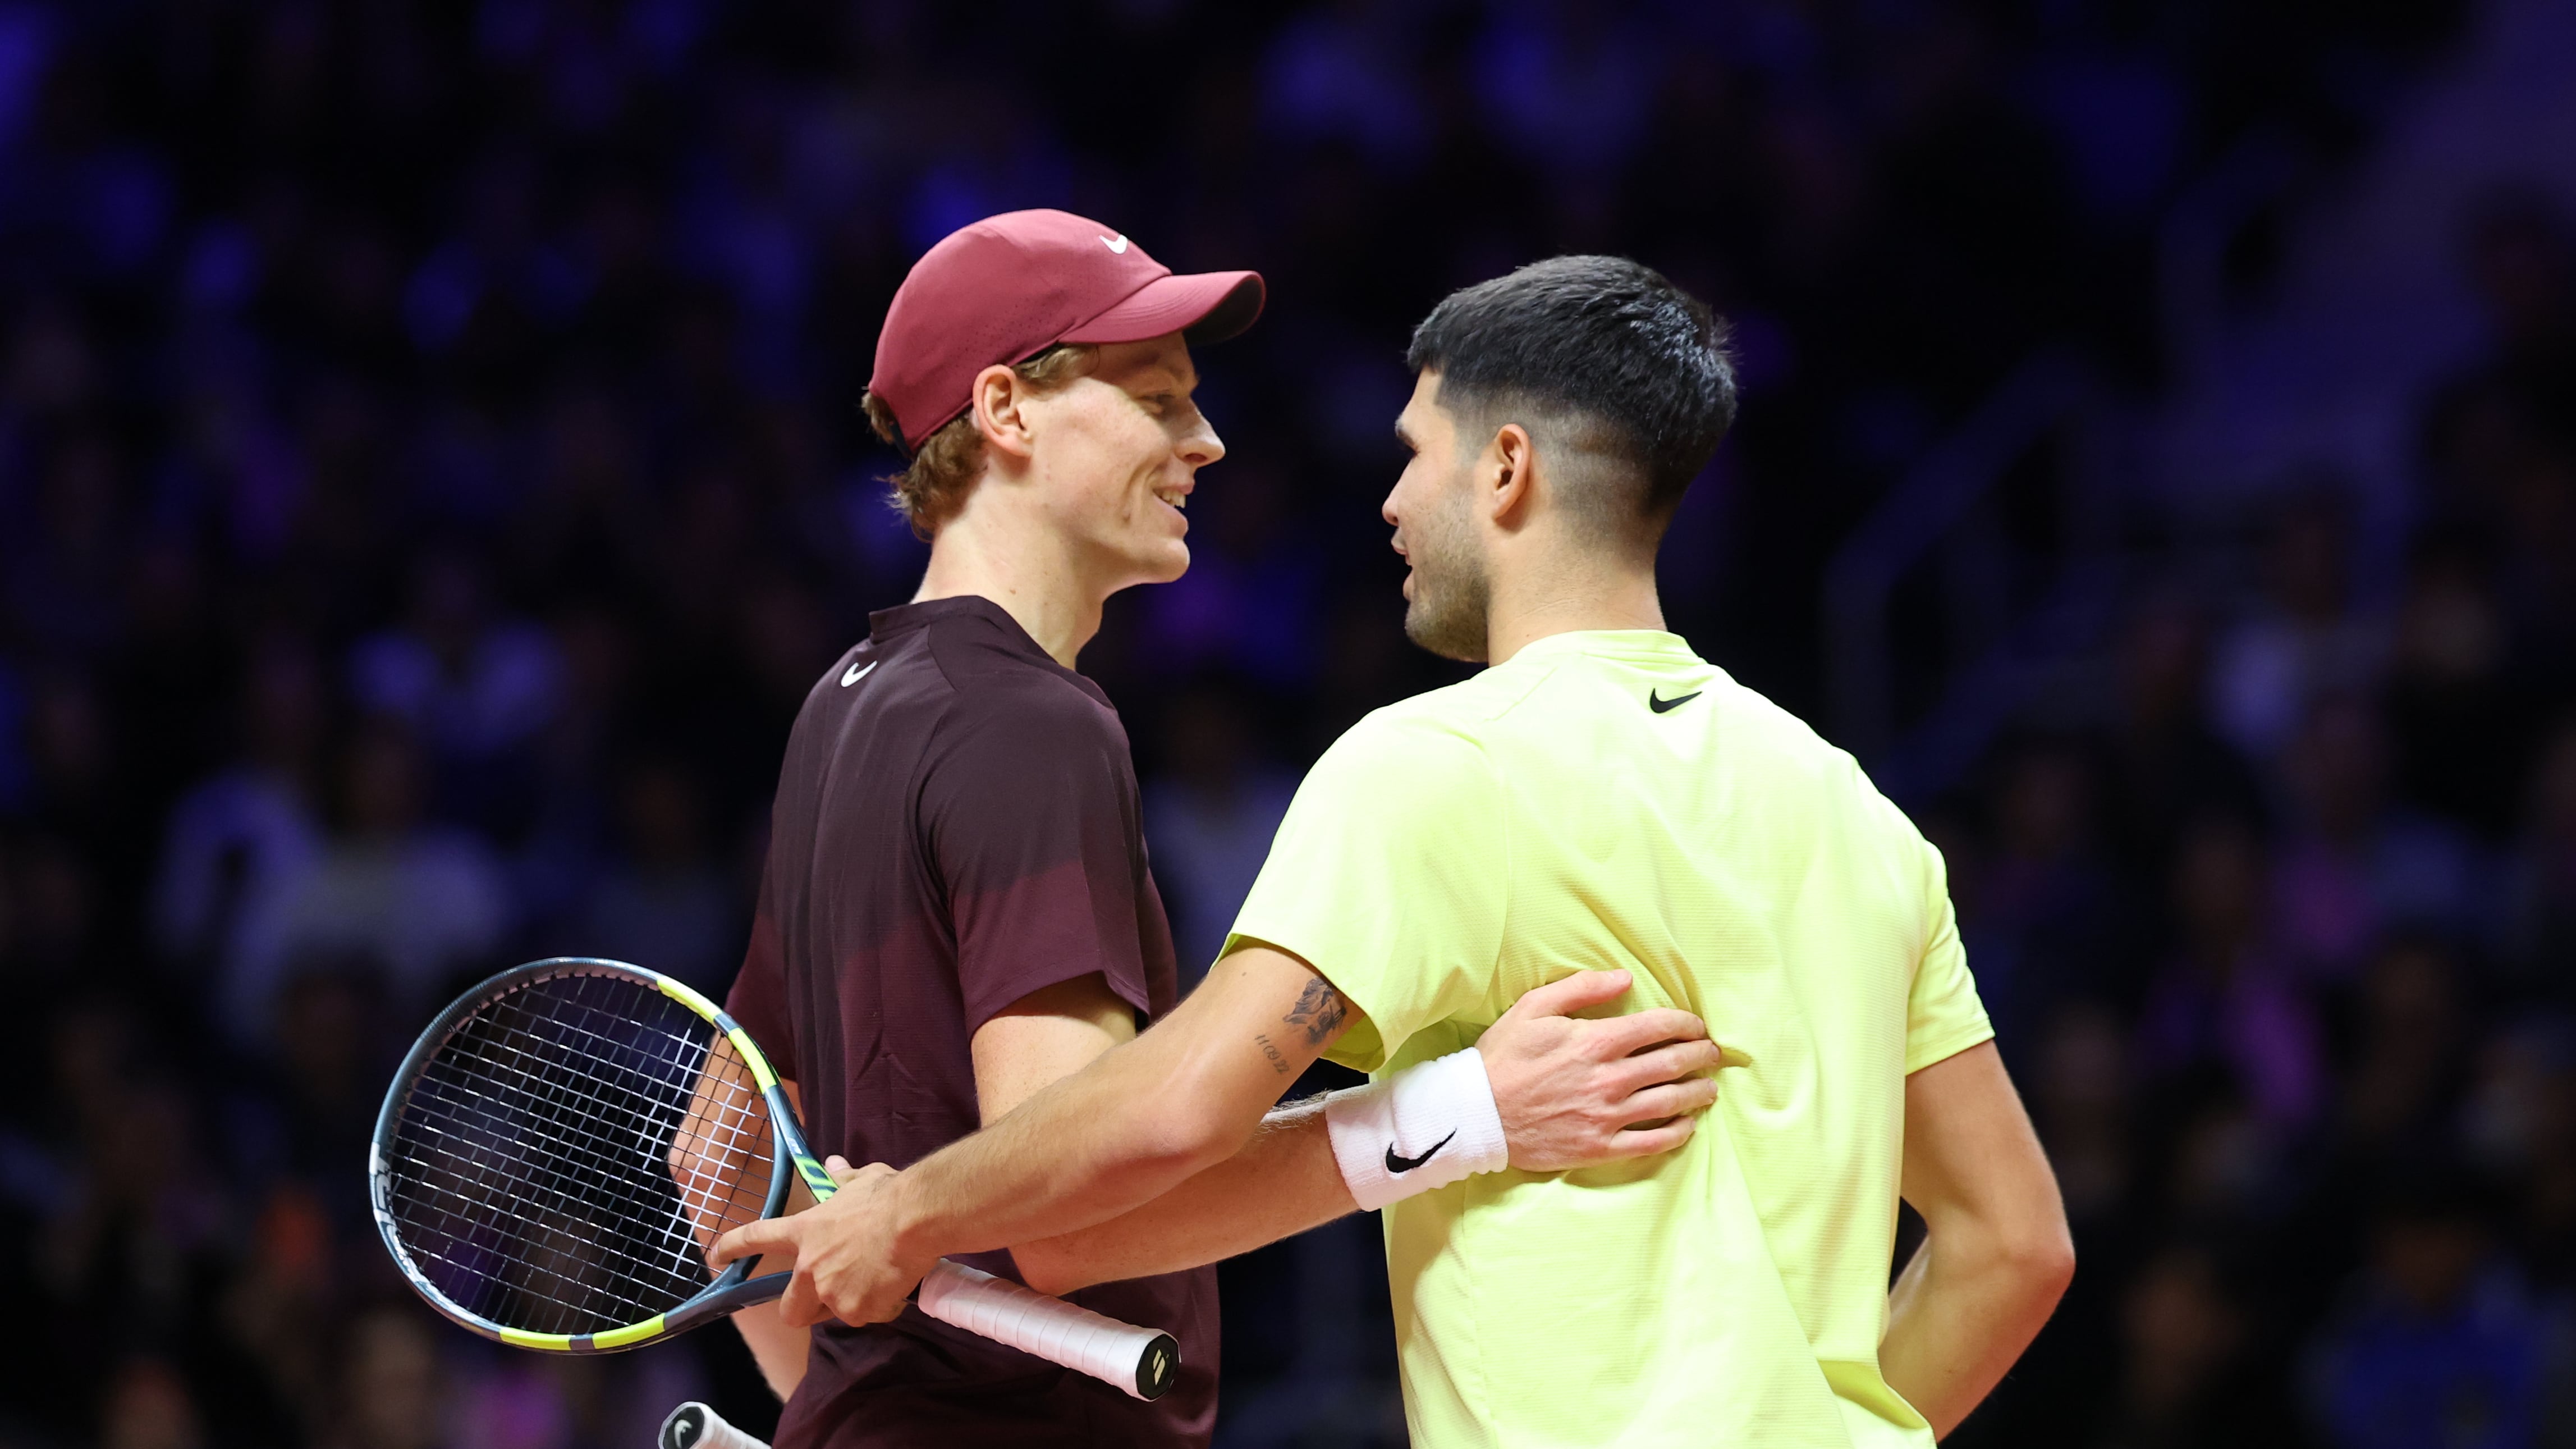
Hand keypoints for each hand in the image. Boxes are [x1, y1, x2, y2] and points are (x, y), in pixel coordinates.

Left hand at [711, 1156, 933, 1327]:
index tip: (716, 1256)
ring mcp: (831, 1293)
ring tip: (880, 1280)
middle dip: (805, 1310)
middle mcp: (809, 1268)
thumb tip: (834, 1164)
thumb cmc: (887, 1196)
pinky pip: (869, 1315)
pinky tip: (897, 1285)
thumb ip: (843, 1179)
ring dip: (854, 1304)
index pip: (757, 1237)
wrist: (914, 1219)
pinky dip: (882, 1307)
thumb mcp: (862, 1181)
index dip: (733, 1247)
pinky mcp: (857, 1311)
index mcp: (805, 1232)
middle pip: (791, 1311)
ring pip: (836, 1314)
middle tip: (830, 1297)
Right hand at [1479, 969, 1732, 1171]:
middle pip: (1675, 1064)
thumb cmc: (1503, 1057)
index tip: (1697, 1026)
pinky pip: (1653, 1141)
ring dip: (1698, 1093)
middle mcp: (1610, 1079)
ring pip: (1672, 1103)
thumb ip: (1582, 988)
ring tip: (1708, 1088)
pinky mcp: (1601, 1147)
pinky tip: (1687, 1124)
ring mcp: (1607, 1116)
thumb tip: (1624, 978)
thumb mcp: (1534, 1007)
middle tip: (1713, 1054)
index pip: (1660, 1027)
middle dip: (1702, 1056)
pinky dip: (1678, 1132)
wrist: (1476, 1114)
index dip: (1687, 1024)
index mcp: (1596, 1041)